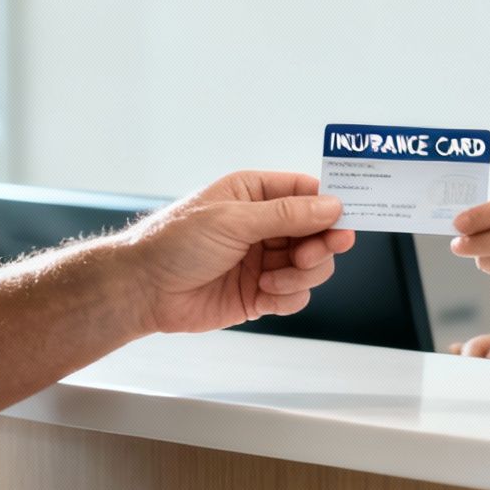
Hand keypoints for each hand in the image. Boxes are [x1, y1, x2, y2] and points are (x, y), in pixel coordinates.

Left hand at [123, 170, 357, 334]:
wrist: (142, 290)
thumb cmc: (174, 242)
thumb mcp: (232, 219)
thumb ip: (286, 215)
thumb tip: (331, 206)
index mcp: (256, 194)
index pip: (308, 193)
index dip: (331, 206)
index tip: (347, 219)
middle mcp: (264, 225)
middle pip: (318, 232)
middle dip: (321, 244)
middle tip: (315, 252)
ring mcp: (264, 260)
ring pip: (313, 266)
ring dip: (303, 274)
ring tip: (275, 278)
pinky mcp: (260, 294)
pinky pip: (296, 295)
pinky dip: (289, 296)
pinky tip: (265, 293)